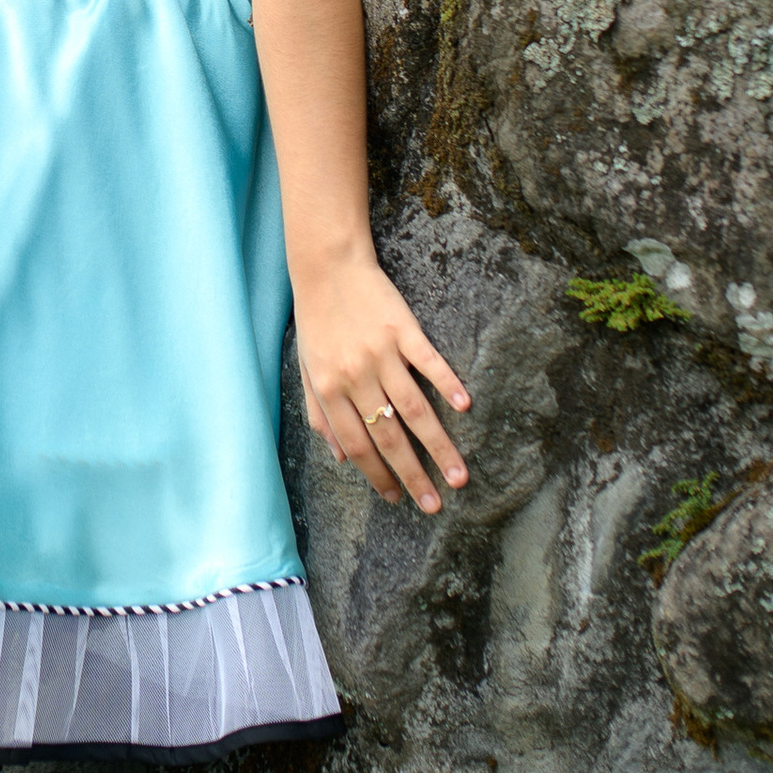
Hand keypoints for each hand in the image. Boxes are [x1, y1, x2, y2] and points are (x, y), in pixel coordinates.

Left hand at [292, 252, 471, 513]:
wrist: (327, 266)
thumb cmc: (316, 321)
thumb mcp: (308, 370)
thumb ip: (319, 414)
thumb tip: (338, 457)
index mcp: (330, 390)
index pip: (357, 445)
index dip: (377, 475)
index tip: (397, 498)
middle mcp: (355, 377)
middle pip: (389, 436)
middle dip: (413, 475)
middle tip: (434, 505)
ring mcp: (381, 354)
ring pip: (413, 409)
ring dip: (438, 446)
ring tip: (458, 476)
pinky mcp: (402, 329)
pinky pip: (428, 362)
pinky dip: (447, 384)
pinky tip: (464, 407)